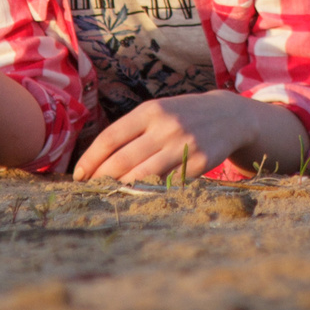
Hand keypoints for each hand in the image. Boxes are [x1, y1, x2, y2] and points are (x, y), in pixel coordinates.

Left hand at [70, 91, 307, 184]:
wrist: (232, 115)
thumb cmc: (184, 116)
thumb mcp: (159, 111)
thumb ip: (132, 131)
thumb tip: (96, 160)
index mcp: (151, 111)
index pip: (110, 138)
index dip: (90, 160)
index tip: (78, 177)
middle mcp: (166, 126)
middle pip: (121, 161)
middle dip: (100, 180)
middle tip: (89, 192)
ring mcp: (184, 146)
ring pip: (142, 176)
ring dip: (120, 190)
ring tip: (108, 198)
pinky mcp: (200, 164)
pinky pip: (167, 184)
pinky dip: (149, 193)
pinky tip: (138, 199)